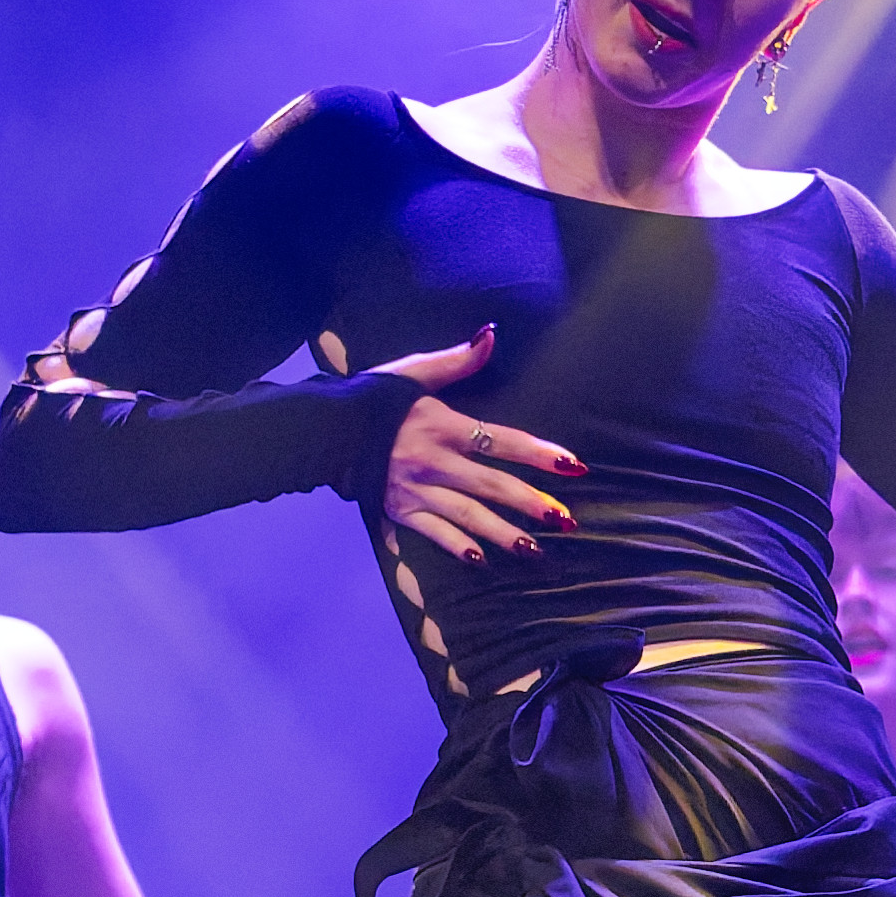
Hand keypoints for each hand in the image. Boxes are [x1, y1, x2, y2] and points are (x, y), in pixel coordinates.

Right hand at [374, 330, 578, 561]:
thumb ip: (456, 360)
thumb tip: (490, 335)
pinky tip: (481, 561)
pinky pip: (433, 533)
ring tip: (534, 549)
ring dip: (503, 534)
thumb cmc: (371, 398)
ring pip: (467, 516)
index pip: (501, 441)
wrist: (322, 430)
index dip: (538, 454)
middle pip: (491, 486)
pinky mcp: (399, 511)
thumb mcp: (413, 371)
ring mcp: (416, 491)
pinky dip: (457, 547)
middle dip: (530, 504)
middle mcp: (433, 462)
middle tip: (566, 520)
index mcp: (442, 426)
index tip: (572, 466)